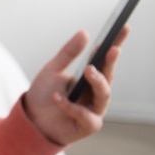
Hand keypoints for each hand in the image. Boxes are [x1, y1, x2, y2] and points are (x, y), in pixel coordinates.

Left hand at [24, 27, 129, 144]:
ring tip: (88, 70)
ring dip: (97, 81)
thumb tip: (85, 33)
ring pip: (103, 95)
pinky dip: (69, 105)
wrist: (31, 120)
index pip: (105, 60)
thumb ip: (68, 53)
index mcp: (90, 78)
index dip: (116, 44)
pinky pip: (84, 114)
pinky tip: (56, 98)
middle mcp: (96, 93)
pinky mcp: (88, 126)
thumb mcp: (52, 69)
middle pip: (109, 76)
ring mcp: (94, 110)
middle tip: (112, 49)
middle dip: (111, 63)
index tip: (124, 28)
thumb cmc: (43, 95)